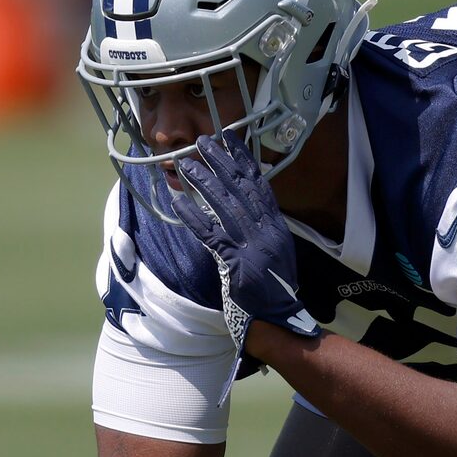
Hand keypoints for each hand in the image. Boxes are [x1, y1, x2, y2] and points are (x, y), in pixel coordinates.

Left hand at [165, 132, 317, 346]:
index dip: (244, 159)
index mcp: (276, 225)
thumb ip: (263, 228)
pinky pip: (210, 234)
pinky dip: (193, 216)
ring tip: (185, 164)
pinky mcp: (236, 262)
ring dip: (203, 182)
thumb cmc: (275, 287)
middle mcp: (266, 230)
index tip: (231, 139)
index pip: (259, 184)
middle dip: (221, 162)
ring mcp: (252, 245)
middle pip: (241, 188)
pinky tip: (178, 201)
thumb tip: (249, 207)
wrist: (279, 317)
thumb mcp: (276, 251)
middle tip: (203, 141)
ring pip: (224, 205)